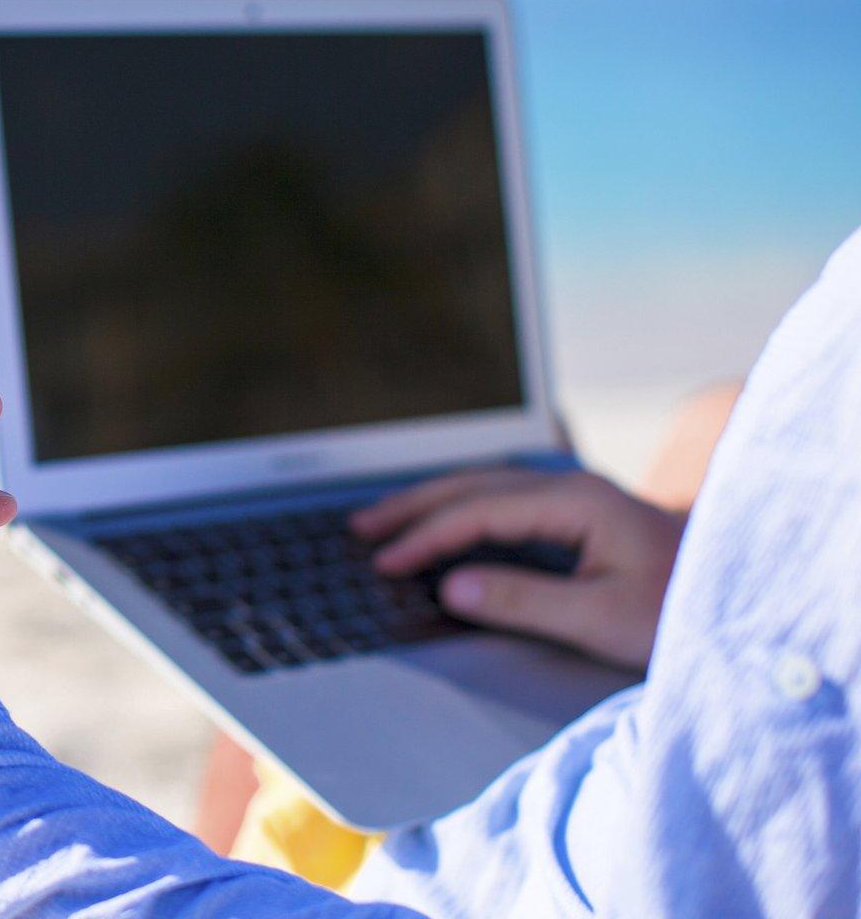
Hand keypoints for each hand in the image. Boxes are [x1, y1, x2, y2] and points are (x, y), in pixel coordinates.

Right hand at [350, 469, 684, 670]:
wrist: (742, 599)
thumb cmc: (678, 612)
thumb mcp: (601, 617)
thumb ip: (522, 599)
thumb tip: (449, 586)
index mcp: (577, 503)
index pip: (479, 511)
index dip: (426, 537)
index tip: (384, 562)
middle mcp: (573, 488)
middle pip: (473, 484)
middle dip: (413, 505)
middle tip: (360, 528)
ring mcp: (578, 496)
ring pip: (486, 486)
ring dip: (432, 503)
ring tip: (384, 522)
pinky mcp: (582, 514)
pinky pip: (503, 500)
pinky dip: (461, 509)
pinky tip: (442, 524)